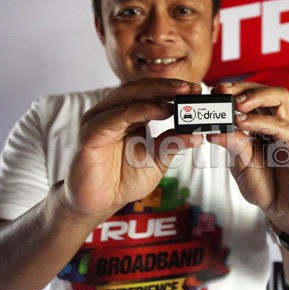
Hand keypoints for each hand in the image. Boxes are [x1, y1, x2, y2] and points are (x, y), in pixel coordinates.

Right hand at [61, 78, 202, 221]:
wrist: (99, 203)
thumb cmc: (124, 179)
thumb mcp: (157, 159)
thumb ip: (173, 143)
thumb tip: (198, 133)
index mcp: (126, 115)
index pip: (150, 94)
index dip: (173, 89)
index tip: (197, 89)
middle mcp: (111, 113)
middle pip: (139, 89)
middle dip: (167, 86)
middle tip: (191, 87)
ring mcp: (99, 121)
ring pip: (128, 97)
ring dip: (156, 94)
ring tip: (180, 94)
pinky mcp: (90, 134)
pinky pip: (116, 117)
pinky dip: (140, 111)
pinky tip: (162, 111)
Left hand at [209, 81, 288, 237]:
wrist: (285, 212)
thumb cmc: (267, 186)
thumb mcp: (242, 164)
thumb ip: (232, 144)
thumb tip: (212, 130)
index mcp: (269, 124)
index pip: (257, 96)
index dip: (238, 89)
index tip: (216, 90)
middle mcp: (284, 124)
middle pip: (272, 91)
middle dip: (247, 88)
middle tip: (225, 93)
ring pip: (282, 101)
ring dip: (257, 99)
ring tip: (235, 106)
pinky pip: (286, 129)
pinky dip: (264, 123)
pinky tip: (245, 125)